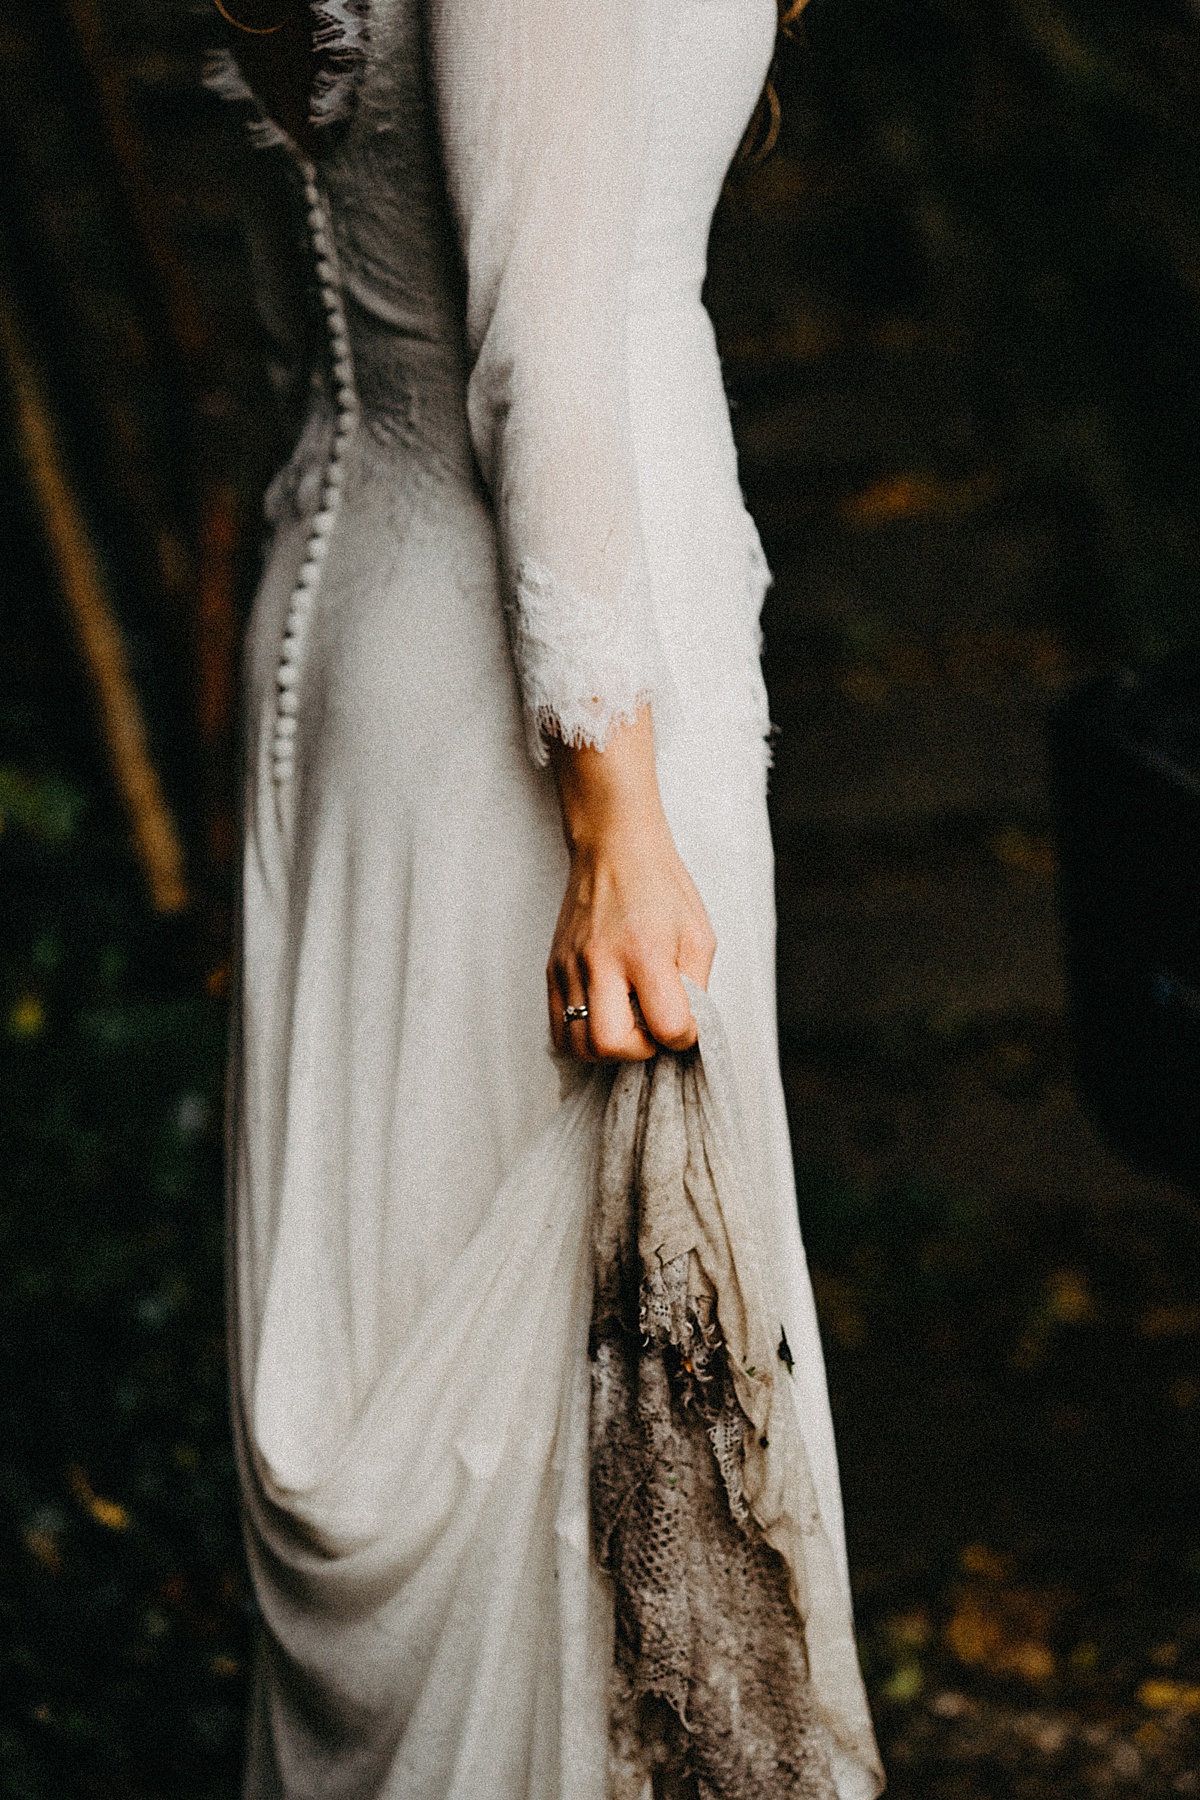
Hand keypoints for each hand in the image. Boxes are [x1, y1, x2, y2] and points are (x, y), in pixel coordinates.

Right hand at [547, 709, 715, 1061]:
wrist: (613, 848)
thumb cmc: (662, 889)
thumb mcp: (699, 934)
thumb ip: (696, 987)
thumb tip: (684, 1031)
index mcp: (646, 951)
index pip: (667, 1025)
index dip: (684, 1036)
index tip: (685, 1021)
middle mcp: (601, 962)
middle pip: (611, 1045)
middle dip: (640, 1051)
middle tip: (652, 1029)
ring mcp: (570, 967)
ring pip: (578, 1044)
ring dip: (608, 1049)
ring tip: (627, 1024)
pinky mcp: (552, 970)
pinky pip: (558, 1029)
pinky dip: (582, 1037)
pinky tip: (604, 1018)